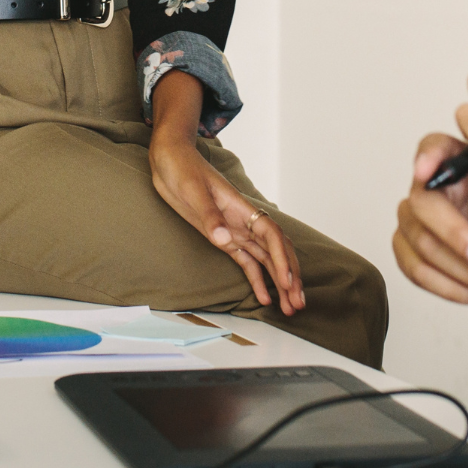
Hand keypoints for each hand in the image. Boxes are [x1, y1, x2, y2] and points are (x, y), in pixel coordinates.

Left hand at [148, 118, 304, 315]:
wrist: (169, 160)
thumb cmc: (183, 169)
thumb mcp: (194, 192)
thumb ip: (210, 217)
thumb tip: (225, 240)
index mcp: (241, 209)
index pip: (271, 236)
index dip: (283, 259)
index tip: (288, 282)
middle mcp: (243, 222)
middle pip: (276, 251)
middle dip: (290, 277)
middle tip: (297, 304)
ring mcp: (234, 231)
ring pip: (265, 259)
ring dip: (279, 282)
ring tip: (289, 307)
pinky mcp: (223, 238)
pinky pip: (246, 261)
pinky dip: (257, 279)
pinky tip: (264, 298)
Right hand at [393, 132, 467, 311]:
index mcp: (464, 161)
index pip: (435, 146)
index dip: (427, 157)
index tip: (426, 172)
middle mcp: (433, 186)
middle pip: (424, 203)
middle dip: (456, 236)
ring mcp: (414, 218)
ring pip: (421, 243)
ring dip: (462, 272)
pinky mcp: (407, 250)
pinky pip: (415, 270)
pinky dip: (450, 288)